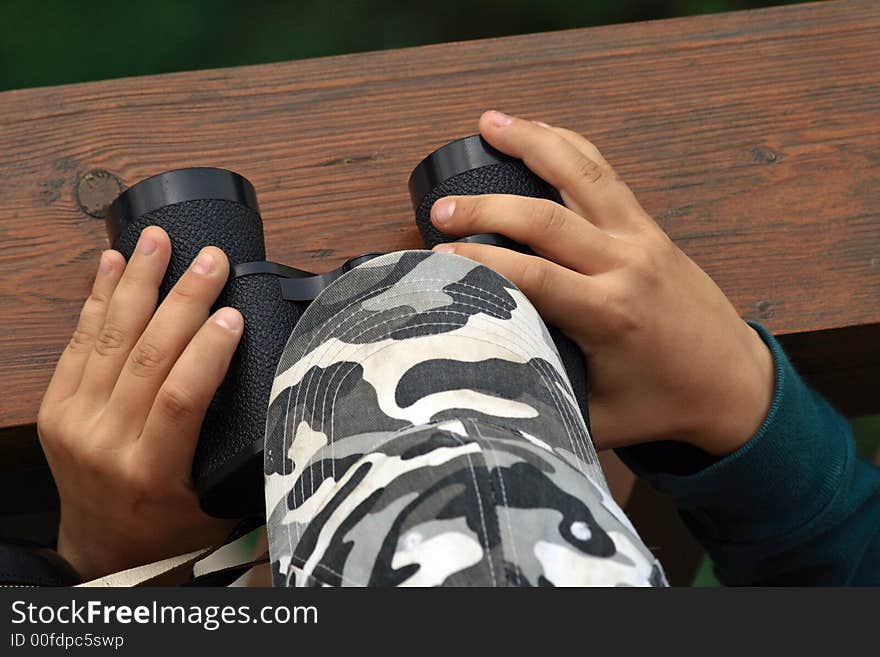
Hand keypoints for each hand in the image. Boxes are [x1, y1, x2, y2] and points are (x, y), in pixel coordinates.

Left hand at [37, 227, 242, 579]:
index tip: (235, 313)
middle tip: (211, 260)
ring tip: (158, 241)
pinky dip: (98, 299)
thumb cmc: (165, 529)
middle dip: (184, 299)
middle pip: (147, 355)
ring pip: (110, 338)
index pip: (181, 397)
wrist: (100, 550)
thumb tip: (287, 404)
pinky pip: (78, 342)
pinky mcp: (56, 406)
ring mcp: (75, 420)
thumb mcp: (214, 503)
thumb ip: (242, 457)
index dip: (209, 350)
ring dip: (139, 283)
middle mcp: (107, 442)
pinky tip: (114, 265)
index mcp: (152, 470)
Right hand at [430, 111, 773, 456]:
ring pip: (582, 175)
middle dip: (486, 207)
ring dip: (533, 143)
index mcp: (609, 314)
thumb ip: (543, 399)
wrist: (737, 385)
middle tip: (442, 209)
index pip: (532, 275)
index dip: (479, 260)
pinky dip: (571, 147)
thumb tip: (485, 389)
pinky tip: (543, 131)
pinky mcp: (650, 228)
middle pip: (545, 218)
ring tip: (489, 122)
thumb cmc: (664, 405)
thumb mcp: (595, 417)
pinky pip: (606, 175)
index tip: (439, 257)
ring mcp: (641, 238)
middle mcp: (625, 265)